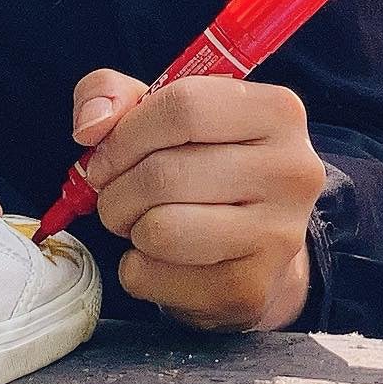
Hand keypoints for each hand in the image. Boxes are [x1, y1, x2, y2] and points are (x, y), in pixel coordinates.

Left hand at [67, 69, 322, 331]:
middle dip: (117, 190)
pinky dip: (137, 269)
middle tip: (118, 198)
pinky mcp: (250, 288)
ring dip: (129, 228)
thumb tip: (90, 125)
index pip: (183, 106)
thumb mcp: (163, 114)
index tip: (106, 157)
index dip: (125, 134)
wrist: (255, 251)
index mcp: (278, 112)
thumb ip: (114, 95)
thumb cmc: (204, 168)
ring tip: (141, 224)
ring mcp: (278, 235)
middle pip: (163, 173)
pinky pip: (154, 275)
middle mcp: (292, 171)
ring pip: (159, 228)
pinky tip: (161, 260)